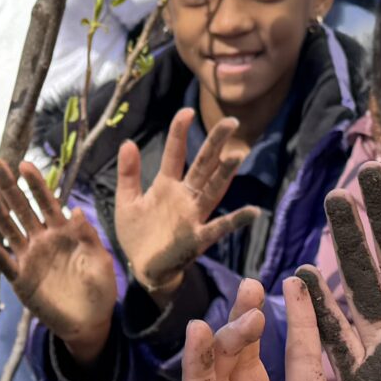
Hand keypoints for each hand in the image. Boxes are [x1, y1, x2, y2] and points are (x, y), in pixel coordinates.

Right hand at [0, 159, 117, 359]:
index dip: (36, 184)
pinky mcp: (21, 279)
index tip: (25, 164)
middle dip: (10, 187)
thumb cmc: (100, 290)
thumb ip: (88, 237)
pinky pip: (3, 261)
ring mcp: (30, 258)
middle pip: (23, 209)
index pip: (47, 202)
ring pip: (10, 230)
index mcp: (64, 232)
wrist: (90, 323)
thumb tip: (77, 211)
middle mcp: (43, 241)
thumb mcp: (100, 261)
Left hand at [111, 109, 264, 297]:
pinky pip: (220, 227)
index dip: (180, 132)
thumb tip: (127, 141)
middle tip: (232, 122)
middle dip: (216, 144)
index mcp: (166, 185)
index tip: (187, 111)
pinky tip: (253, 211)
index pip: (175, 154)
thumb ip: (128, 174)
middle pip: (203, 165)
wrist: (142, 269)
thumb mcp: (127, 201)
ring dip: (225, 173)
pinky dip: (236, 220)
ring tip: (238, 155)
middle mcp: (184, 196)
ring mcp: (194, 215)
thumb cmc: (137, 235)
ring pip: (213, 189)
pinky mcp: (198, 237)